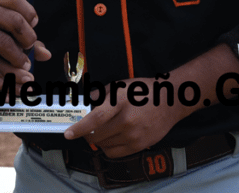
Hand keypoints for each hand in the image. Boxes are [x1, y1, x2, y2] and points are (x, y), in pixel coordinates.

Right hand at [0, 0, 48, 94]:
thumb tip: (28, 24)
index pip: (17, 1)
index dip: (29, 16)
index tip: (31, 28)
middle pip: (15, 23)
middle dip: (28, 41)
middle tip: (29, 51)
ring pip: (3, 45)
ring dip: (16, 60)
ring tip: (22, 68)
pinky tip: (1, 80)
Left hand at [63, 78, 190, 157]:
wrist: (170, 102)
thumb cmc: (144, 91)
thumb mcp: (121, 85)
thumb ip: (101, 94)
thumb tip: (85, 103)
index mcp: (120, 102)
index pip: (96, 119)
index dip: (80, 128)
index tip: (68, 134)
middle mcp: (127, 121)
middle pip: (98, 135)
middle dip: (87, 133)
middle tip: (86, 128)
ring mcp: (134, 135)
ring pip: (104, 145)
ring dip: (97, 140)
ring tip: (102, 130)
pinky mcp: (139, 146)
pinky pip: (114, 153)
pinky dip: (107, 148)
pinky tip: (110, 138)